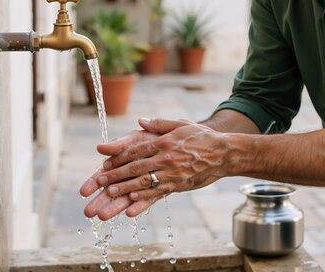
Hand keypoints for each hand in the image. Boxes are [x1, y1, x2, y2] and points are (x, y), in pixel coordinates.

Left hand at [81, 118, 231, 219]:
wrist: (224, 153)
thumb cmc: (202, 137)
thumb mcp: (181, 124)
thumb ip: (159, 124)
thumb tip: (140, 121)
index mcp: (164, 142)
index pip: (136, 150)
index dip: (118, 158)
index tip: (104, 163)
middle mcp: (166, 158)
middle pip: (136, 168)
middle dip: (115, 175)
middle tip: (99, 182)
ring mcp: (173, 173)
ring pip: (144, 182)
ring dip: (124, 189)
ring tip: (109, 194)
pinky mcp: (179, 184)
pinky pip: (158, 193)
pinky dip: (143, 199)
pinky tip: (131, 204)